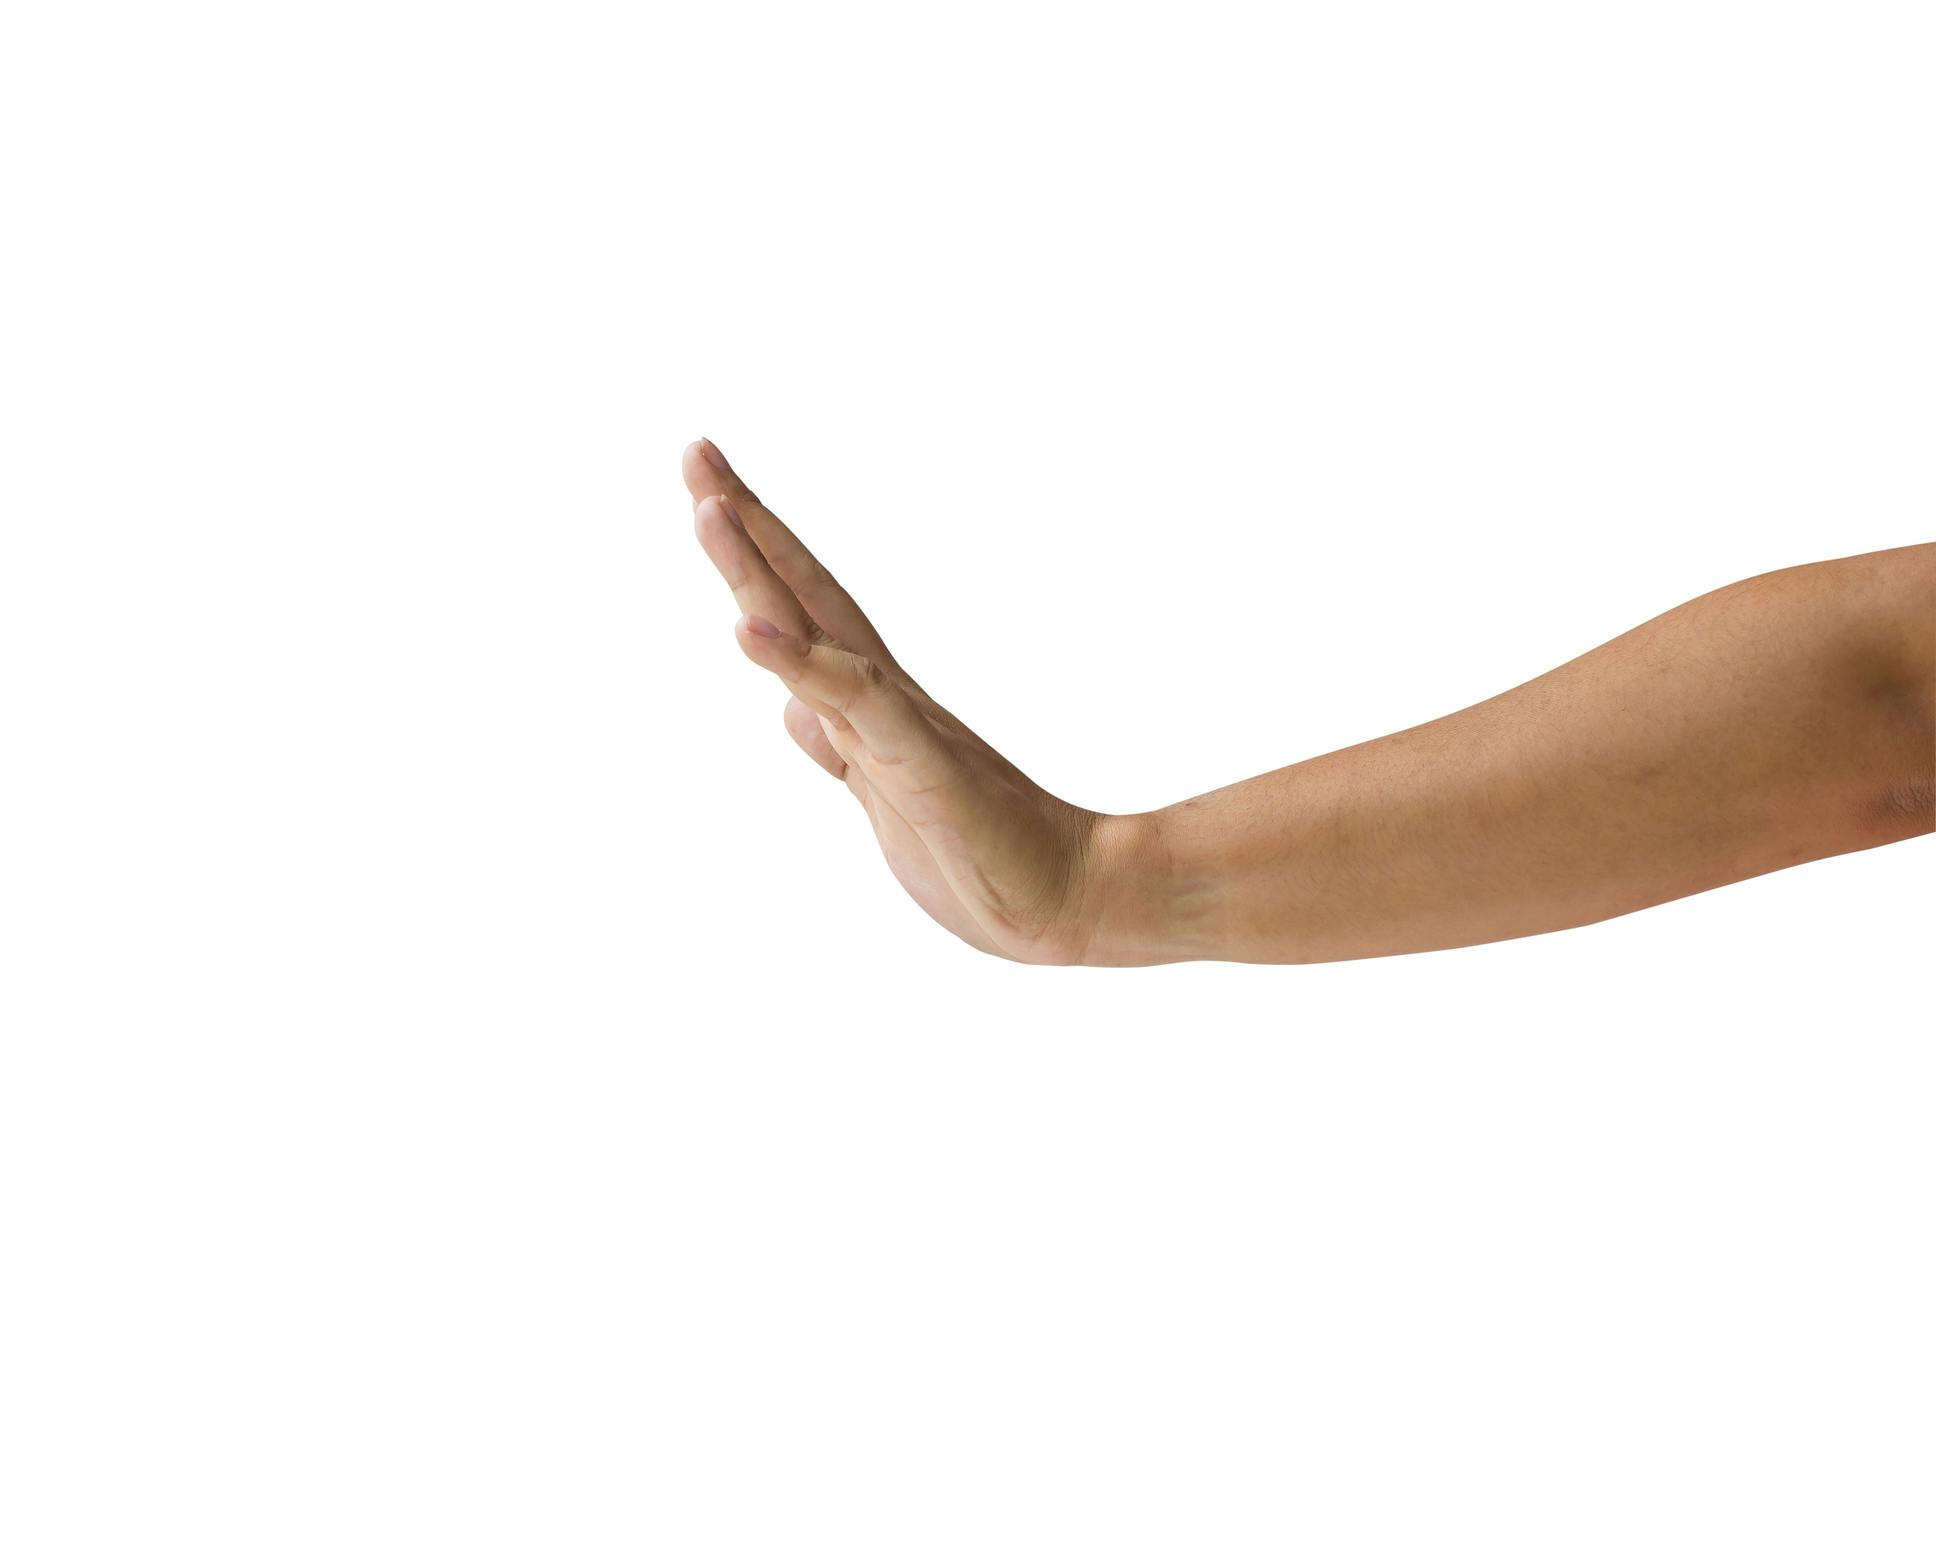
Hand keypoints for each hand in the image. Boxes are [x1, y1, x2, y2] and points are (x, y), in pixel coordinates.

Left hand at [686, 439, 1114, 963]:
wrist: (1067, 896)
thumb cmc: (982, 850)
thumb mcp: (885, 793)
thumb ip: (839, 746)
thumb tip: (793, 713)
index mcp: (870, 702)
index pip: (801, 608)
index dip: (753, 548)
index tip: (708, 488)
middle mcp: (882, 694)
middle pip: (800, 593)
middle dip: (743, 523)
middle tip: (694, 449)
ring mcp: (898, 724)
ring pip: (816, 630)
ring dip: (758, 568)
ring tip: (709, 507)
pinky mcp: (919, 764)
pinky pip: (852, 705)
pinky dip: (799, 663)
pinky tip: (748, 630)